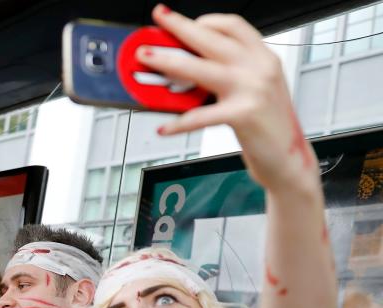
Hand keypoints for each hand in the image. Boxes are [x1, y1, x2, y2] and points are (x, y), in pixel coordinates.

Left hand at [140, 5, 316, 190]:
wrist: (290, 159)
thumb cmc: (268, 127)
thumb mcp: (254, 91)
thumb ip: (228, 76)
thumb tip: (184, 71)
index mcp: (263, 58)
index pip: (233, 25)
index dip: (205, 19)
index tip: (180, 19)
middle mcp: (260, 68)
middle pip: (211, 39)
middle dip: (179, 27)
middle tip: (157, 22)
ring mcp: (253, 89)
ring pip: (200, 69)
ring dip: (168, 61)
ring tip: (147, 58)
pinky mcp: (244, 115)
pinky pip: (201, 116)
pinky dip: (179, 123)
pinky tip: (164, 127)